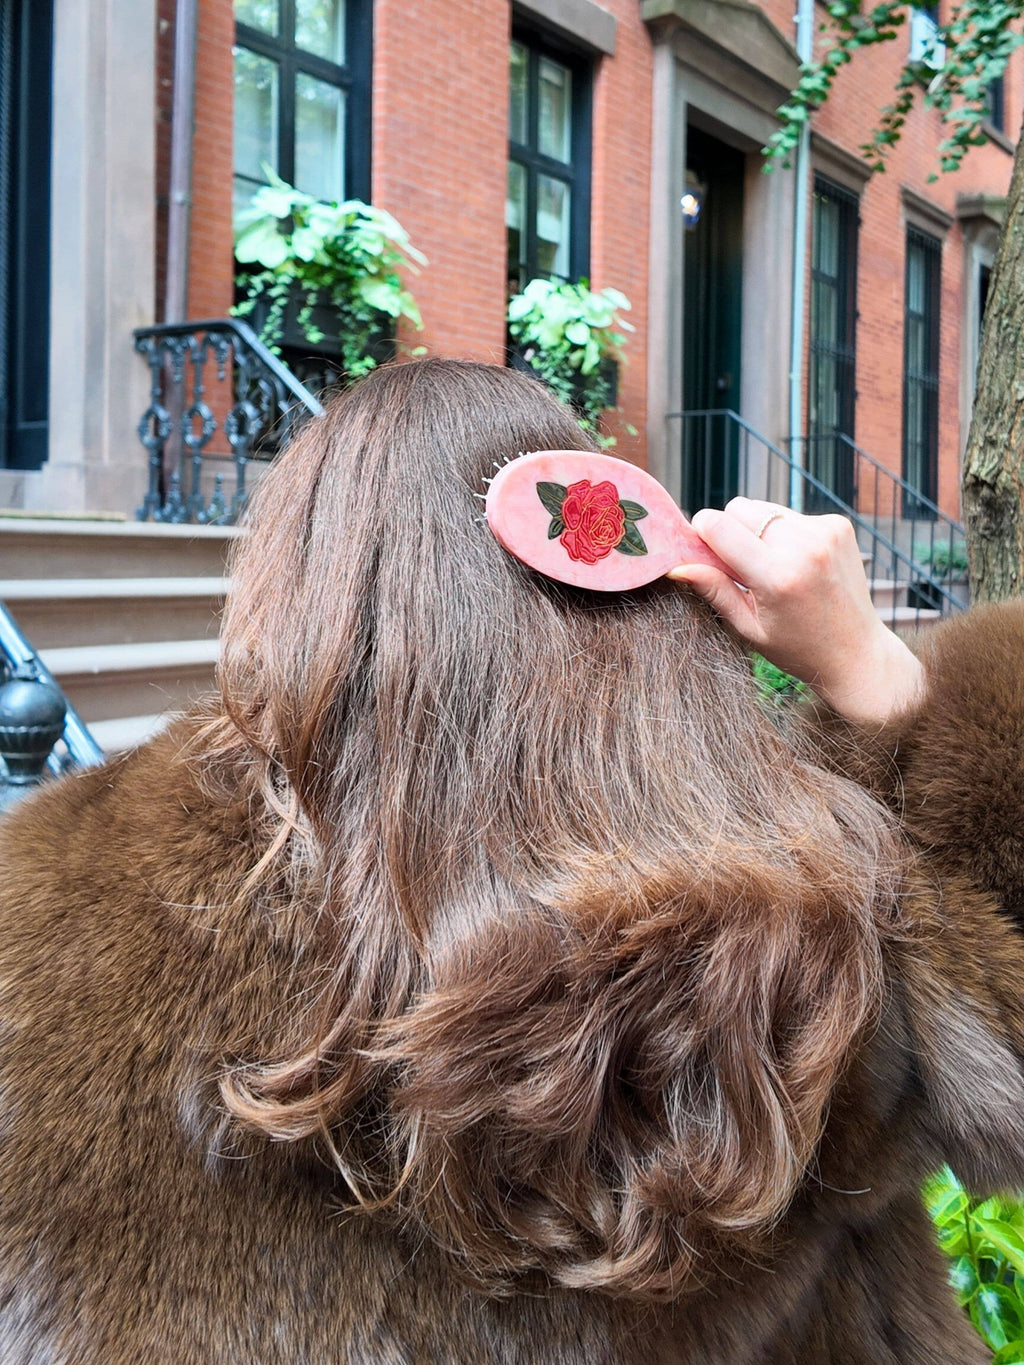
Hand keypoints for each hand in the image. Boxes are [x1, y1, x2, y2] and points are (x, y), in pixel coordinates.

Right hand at [668, 499, 924, 726]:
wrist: (856, 652)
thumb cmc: (797, 648)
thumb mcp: (749, 628)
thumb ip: (714, 590)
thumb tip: (677, 566)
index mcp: (778, 576)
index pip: (719, 526)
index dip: (702, 533)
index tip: (703, 552)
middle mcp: (804, 546)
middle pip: (740, 508)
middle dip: (731, 531)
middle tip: (742, 566)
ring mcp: (825, 531)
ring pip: (765, 509)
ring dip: (759, 531)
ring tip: (773, 566)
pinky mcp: (838, 525)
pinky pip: (791, 515)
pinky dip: (785, 533)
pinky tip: (796, 563)